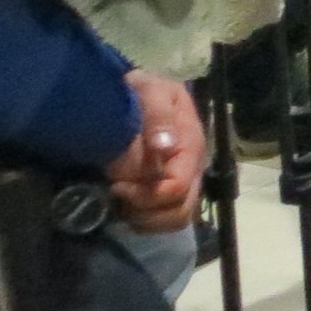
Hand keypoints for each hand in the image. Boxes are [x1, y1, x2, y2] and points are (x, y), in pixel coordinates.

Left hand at [105, 72, 207, 232]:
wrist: (139, 90)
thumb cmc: (144, 91)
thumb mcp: (151, 91)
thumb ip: (158, 115)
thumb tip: (165, 146)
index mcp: (191, 147)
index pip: (177, 187)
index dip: (147, 195)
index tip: (118, 185)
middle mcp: (192, 168)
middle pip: (182, 211)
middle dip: (148, 214)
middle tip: (121, 200)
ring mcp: (183, 179)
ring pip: (176, 218)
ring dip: (147, 220)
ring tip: (124, 205)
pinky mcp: (170, 186)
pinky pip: (166, 216)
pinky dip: (146, 219)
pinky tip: (127, 205)